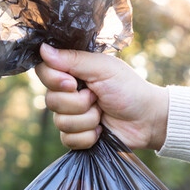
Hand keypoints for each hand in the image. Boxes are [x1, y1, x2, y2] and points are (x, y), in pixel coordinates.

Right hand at [36, 44, 168, 149]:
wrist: (146, 120)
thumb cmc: (128, 89)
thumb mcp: (103, 68)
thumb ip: (73, 59)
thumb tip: (42, 49)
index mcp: (72, 72)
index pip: (44, 72)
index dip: (55, 80)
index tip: (73, 83)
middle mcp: (67, 93)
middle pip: (50, 100)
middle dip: (78, 103)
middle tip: (97, 98)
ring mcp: (71, 116)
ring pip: (60, 122)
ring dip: (87, 119)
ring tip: (102, 113)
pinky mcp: (77, 136)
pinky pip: (68, 140)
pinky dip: (88, 136)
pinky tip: (101, 130)